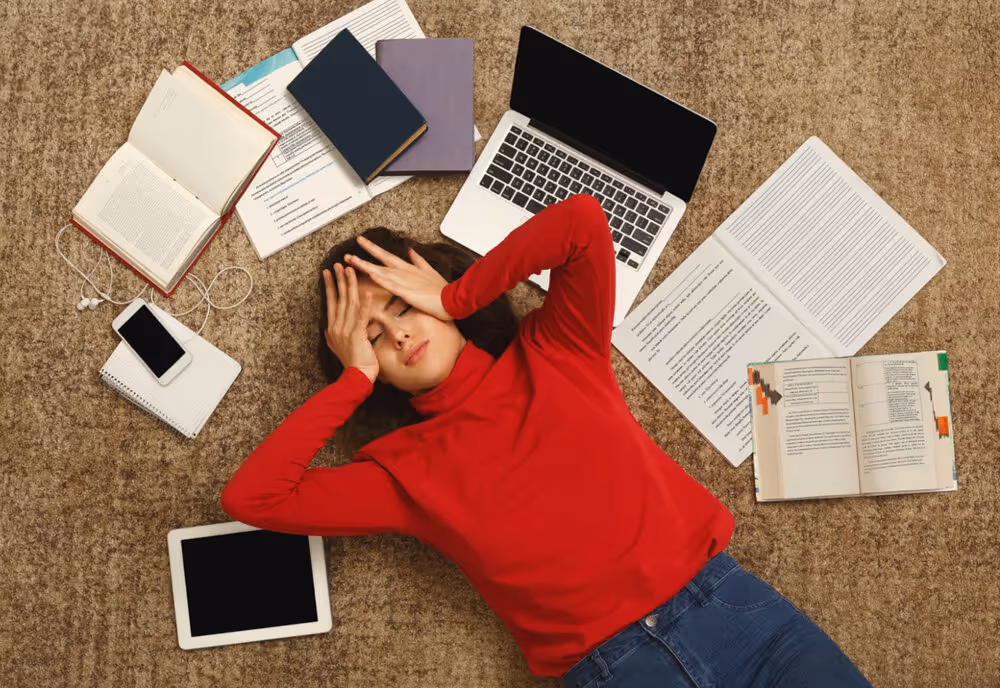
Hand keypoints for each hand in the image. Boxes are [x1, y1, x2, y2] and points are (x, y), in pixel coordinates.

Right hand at [323, 264, 378, 382]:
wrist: (357, 377)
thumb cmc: (353, 362)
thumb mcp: (337, 346)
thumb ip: (334, 334)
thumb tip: (328, 327)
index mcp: (333, 328)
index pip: (331, 302)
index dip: (330, 286)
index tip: (328, 272)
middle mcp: (337, 327)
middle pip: (338, 299)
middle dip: (338, 280)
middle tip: (338, 264)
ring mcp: (346, 331)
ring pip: (348, 304)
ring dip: (350, 286)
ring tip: (351, 271)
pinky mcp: (357, 335)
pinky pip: (361, 317)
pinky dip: (364, 305)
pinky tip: (367, 293)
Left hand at [345, 236, 451, 321]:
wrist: (452, 299)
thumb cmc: (441, 289)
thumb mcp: (429, 271)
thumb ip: (418, 261)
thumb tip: (411, 251)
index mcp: (408, 268)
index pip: (386, 256)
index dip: (373, 249)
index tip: (361, 241)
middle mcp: (403, 272)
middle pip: (379, 261)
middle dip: (363, 256)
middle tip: (347, 253)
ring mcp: (404, 281)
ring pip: (380, 271)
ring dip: (365, 266)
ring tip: (350, 261)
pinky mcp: (407, 292)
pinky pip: (390, 285)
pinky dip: (380, 279)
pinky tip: (370, 274)